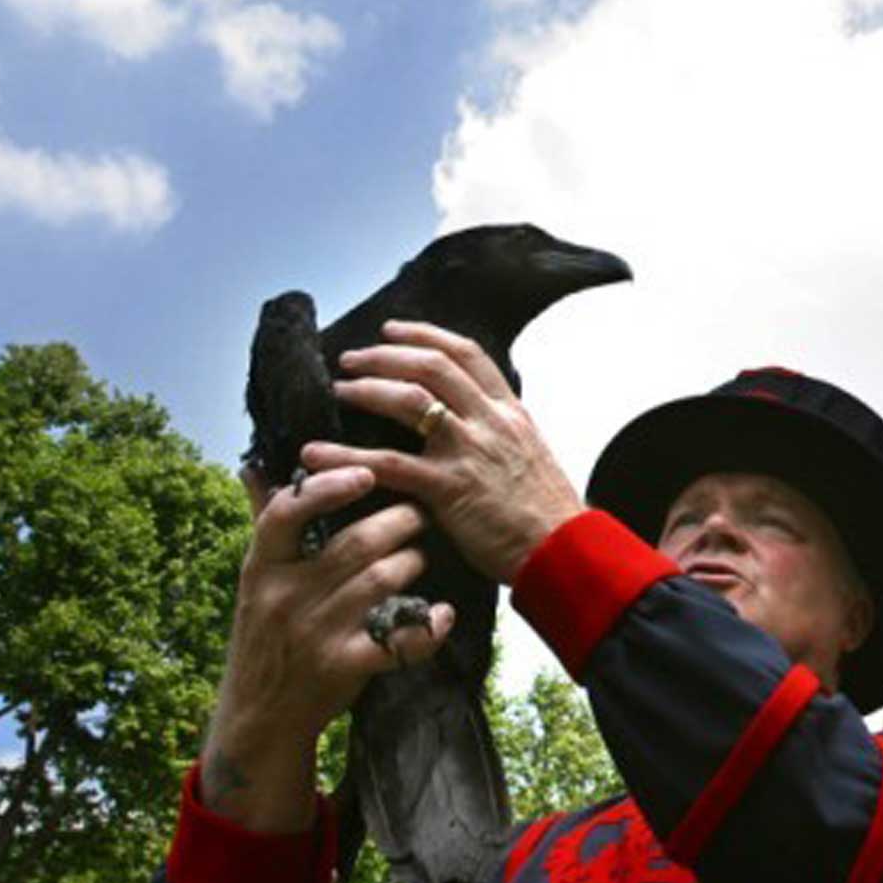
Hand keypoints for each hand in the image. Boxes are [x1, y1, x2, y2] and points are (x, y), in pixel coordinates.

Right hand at [201, 465, 444, 831]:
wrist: (261, 717)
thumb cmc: (265, 636)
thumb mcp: (255, 581)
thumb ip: (264, 523)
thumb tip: (253, 468)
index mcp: (262, 568)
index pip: (287, 514)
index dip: (328, 488)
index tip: (365, 473)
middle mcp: (286, 597)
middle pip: (358, 542)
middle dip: (400, 522)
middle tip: (418, 515)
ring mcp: (316, 633)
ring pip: (384, 578)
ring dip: (413, 562)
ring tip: (418, 559)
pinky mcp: (345, 666)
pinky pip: (399, 639)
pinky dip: (429, 626)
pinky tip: (443, 614)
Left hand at [304, 319, 583, 584]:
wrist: (564, 551)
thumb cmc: (547, 512)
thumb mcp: (531, 455)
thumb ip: (500, 433)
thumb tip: (471, 423)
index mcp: (510, 412)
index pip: (468, 354)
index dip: (426, 336)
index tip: (393, 331)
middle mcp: (489, 422)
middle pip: (432, 367)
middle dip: (386, 356)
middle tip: (352, 359)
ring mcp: (468, 451)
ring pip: (409, 400)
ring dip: (367, 390)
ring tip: (339, 391)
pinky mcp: (448, 488)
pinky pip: (387, 464)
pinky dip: (345, 457)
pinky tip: (317, 455)